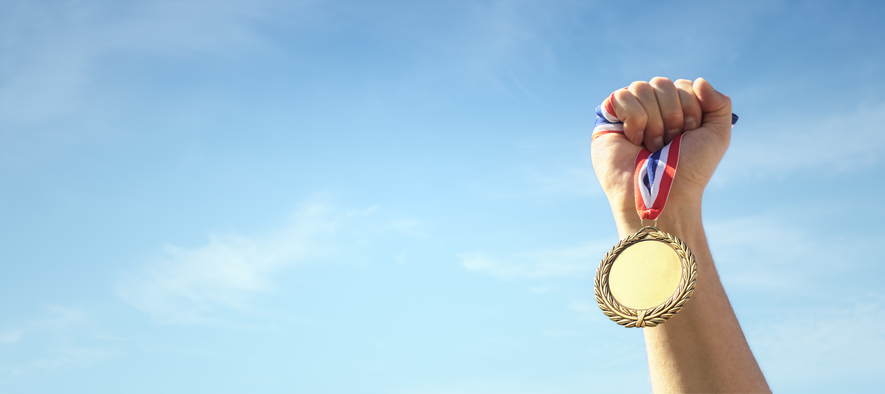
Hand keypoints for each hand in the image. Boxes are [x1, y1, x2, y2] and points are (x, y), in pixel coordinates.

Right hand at [591, 77, 731, 224]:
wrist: (664, 194)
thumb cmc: (689, 170)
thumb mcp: (717, 136)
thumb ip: (720, 103)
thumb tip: (699, 81)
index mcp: (676, 110)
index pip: (682, 85)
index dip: (690, 108)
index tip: (689, 135)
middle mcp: (652, 110)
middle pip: (661, 83)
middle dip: (671, 115)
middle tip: (669, 143)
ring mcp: (629, 114)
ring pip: (641, 88)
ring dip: (653, 122)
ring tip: (651, 146)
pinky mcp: (608, 121)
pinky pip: (621, 96)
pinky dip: (634, 120)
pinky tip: (633, 141)